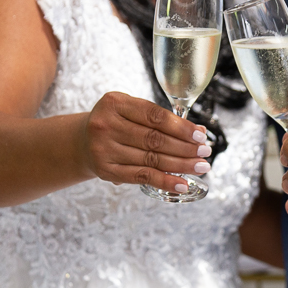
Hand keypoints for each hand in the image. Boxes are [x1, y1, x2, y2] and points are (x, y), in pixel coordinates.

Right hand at [77, 91, 211, 193]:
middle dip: (185, 148)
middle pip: (154, 139)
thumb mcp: (130, 109)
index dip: (181, 127)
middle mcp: (106, 125)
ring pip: (151, 159)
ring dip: (180, 165)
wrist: (83, 141)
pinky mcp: (106, 170)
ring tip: (200, 167)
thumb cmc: (115, 122)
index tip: (200, 135)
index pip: (155, 116)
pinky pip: (141, 176)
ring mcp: (103, 149)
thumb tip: (198, 132)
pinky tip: (182, 183)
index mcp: (115, 103)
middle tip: (205, 153)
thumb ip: (159, 118)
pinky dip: (164, 181)